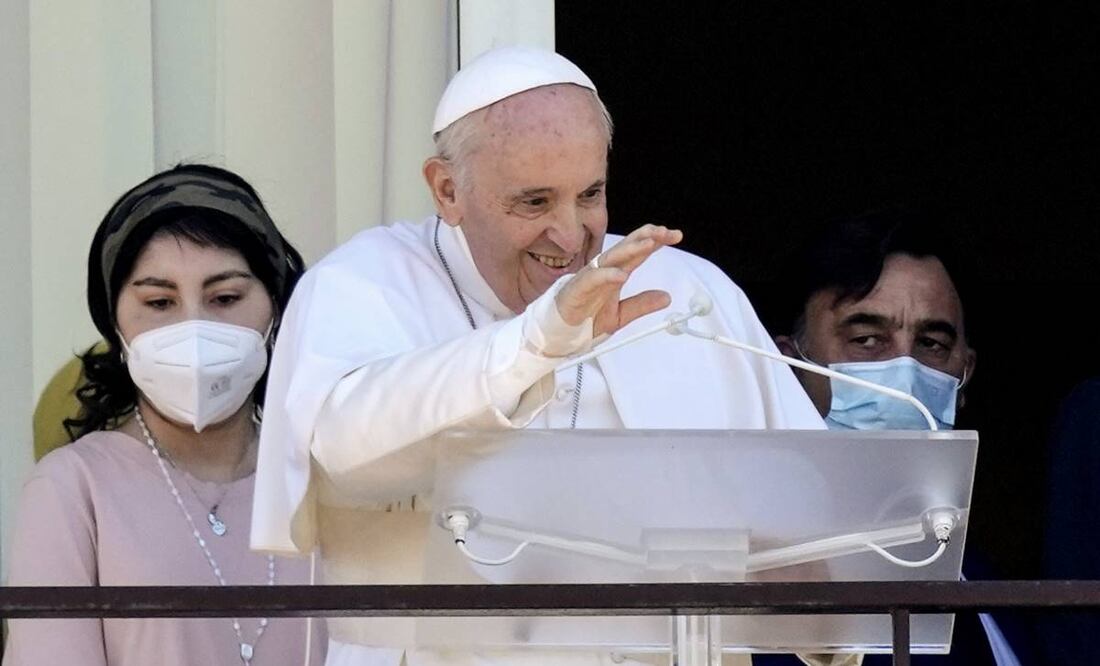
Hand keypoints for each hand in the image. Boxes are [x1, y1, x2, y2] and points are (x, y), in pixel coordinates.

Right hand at [555, 224, 682, 337]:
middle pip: (626, 248)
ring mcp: (589, 278)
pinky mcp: (576, 290)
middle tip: (666, 232)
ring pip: (611, 258)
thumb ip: (641, 305)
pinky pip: (592, 279)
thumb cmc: (585, 319)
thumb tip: (666, 297)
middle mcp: (603, 271)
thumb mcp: (620, 315)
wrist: (559, 334)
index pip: (637, 252)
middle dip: (646, 237)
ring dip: (630, 249)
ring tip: (649, 244)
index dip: (656, 241)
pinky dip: (607, 275)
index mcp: (615, 274)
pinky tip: (622, 275)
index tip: (675, 235)